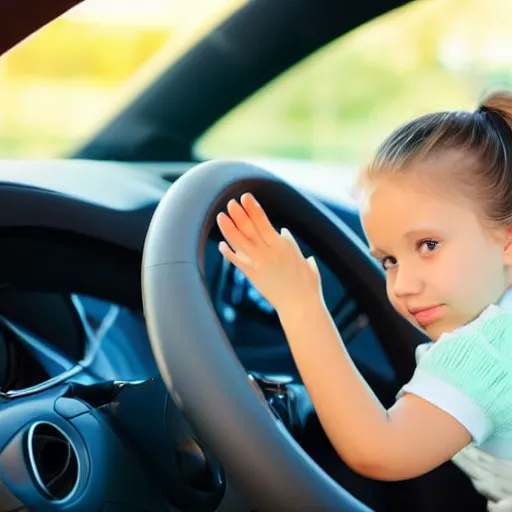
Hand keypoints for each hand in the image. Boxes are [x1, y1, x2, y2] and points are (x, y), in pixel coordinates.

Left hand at [216, 193, 321, 313]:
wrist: (301, 306)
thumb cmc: (307, 285)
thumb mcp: (302, 259)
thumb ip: (291, 244)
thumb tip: (282, 232)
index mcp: (282, 245)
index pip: (263, 221)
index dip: (253, 209)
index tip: (245, 197)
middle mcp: (269, 252)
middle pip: (249, 229)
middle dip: (239, 214)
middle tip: (231, 203)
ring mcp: (259, 264)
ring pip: (240, 242)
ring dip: (229, 229)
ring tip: (221, 217)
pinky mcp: (253, 277)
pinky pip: (237, 262)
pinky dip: (229, 253)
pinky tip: (221, 245)